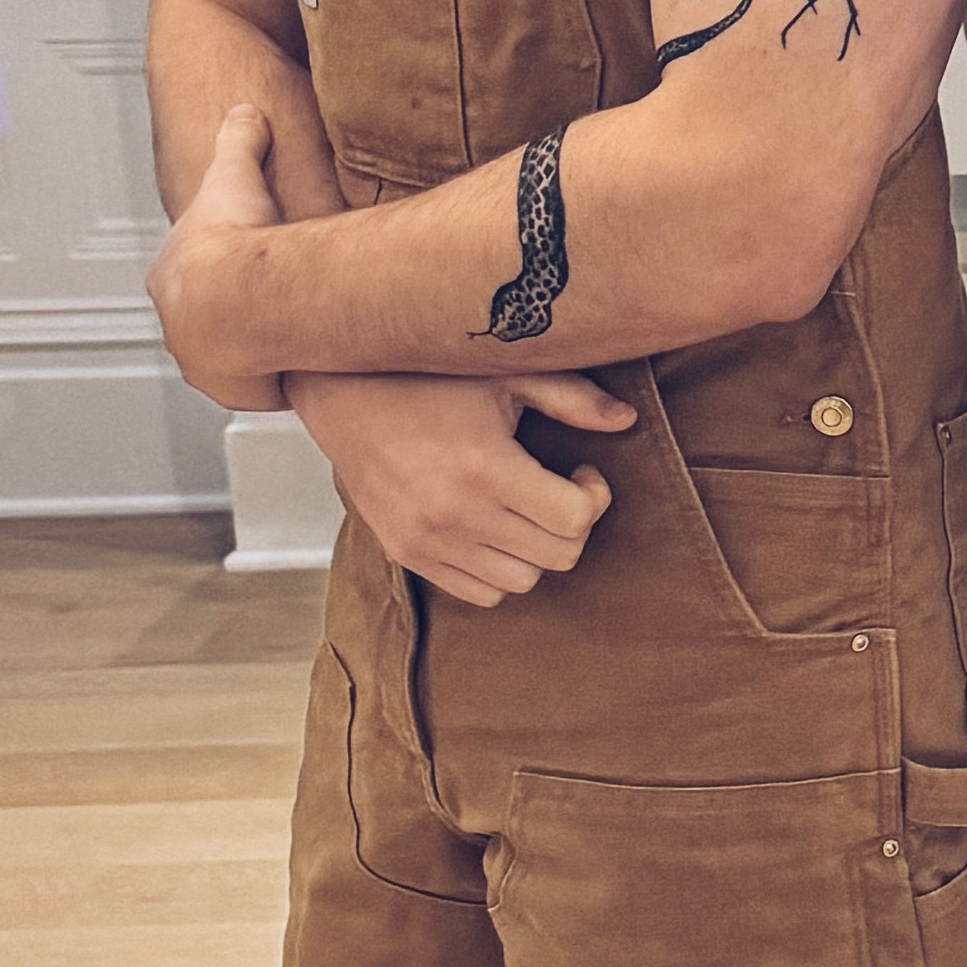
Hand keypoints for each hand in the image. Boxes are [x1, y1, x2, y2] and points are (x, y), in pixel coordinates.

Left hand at [149, 101, 285, 409]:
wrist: (243, 295)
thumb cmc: (233, 240)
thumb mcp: (234, 172)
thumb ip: (240, 138)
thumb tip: (247, 112)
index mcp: (169, 276)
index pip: (191, 276)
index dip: (220, 270)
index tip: (246, 270)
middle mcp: (177, 324)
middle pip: (206, 323)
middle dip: (234, 318)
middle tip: (272, 310)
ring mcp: (202, 361)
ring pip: (230, 360)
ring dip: (255, 353)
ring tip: (291, 343)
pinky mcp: (234, 390)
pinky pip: (258, 388)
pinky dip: (277, 380)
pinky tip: (302, 367)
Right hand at [287, 369, 636, 606]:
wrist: (339, 393)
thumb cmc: (425, 375)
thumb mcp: (503, 372)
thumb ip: (571, 397)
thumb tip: (627, 421)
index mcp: (484, 467)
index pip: (575, 521)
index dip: (594, 497)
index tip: (581, 472)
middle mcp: (454, 514)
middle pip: (556, 557)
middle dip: (573, 525)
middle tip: (560, 489)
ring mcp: (426, 541)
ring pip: (521, 583)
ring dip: (536, 551)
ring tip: (525, 508)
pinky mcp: (405, 554)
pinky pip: (478, 593)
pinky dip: (498, 570)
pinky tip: (493, 525)